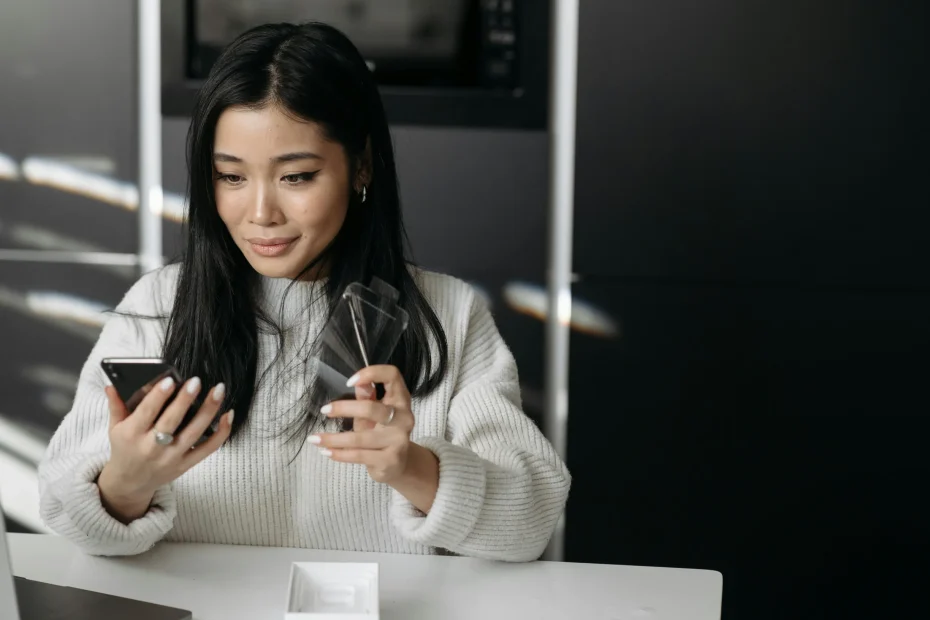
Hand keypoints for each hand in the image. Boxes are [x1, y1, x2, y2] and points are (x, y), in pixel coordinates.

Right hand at [97, 376, 232, 522]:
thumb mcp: (115, 428)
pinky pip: (208, 448)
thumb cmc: (125, 448)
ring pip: (194, 432)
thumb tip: (111, 385)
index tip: (170, 380)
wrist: (130, 483)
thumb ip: (116, 405)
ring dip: (208, 410)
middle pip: (172, 422)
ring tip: (218, 390)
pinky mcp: (186, 464)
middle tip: (196, 381)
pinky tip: (229, 414)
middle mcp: (152, 447)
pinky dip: (221, 432)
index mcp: (132, 435)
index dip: (158, 397)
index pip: (146, 413)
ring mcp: (171, 457)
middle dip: (185, 400)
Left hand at [309, 365, 414, 483]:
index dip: (372, 373)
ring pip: (360, 438)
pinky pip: (359, 455)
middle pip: (372, 409)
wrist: (398, 465)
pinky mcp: (390, 460)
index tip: (349, 381)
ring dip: (333, 439)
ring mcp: (399, 440)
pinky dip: (340, 454)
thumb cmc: (381, 433)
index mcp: (401, 400)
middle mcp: (404, 418)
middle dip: (344, 408)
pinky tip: (326, 452)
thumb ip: (366, 398)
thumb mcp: (373, 414)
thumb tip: (357, 383)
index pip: (392, 375)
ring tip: (314, 439)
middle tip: (324, 410)